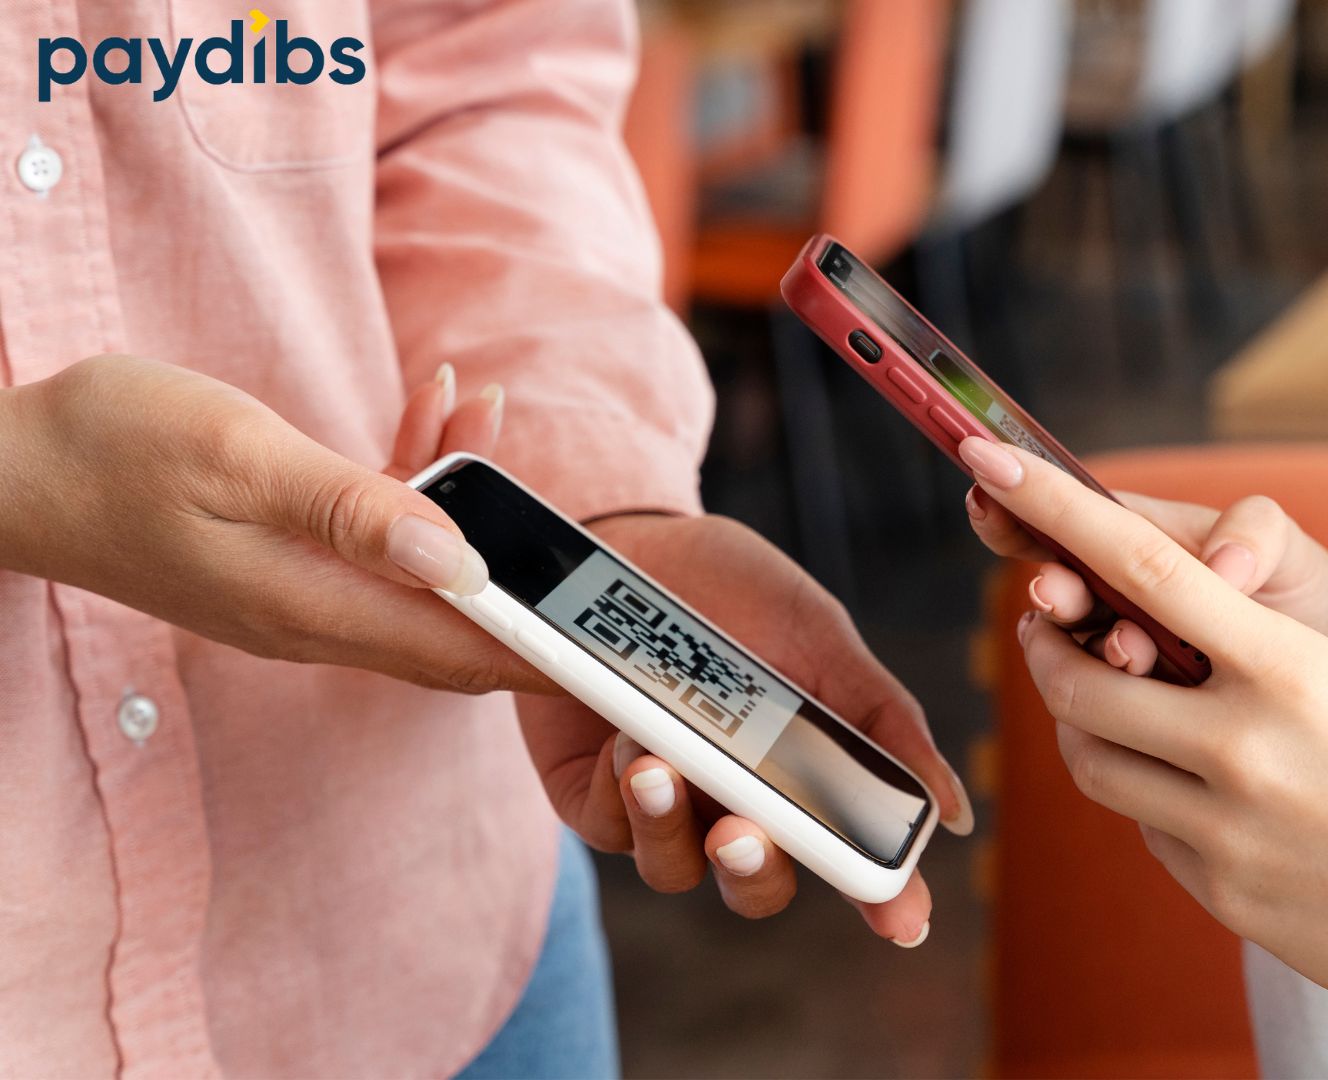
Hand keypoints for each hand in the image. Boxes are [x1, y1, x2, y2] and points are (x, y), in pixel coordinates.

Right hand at [0, 354, 545, 691]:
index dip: (544, 649)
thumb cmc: (110, 449)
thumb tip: (459, 562)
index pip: (459, 653)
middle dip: (525, 569)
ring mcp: (301, 591)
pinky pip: (377, 532)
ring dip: (468, 495)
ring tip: (485, 404)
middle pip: (456, 619)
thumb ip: (353, 511)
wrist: (8, 464)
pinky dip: (414, 477)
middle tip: (581, 524)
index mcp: (312, 607)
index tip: (613, 641)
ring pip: (422, 565)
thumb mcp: (238, 459)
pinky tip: (437, 405)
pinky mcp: (287, 557)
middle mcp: (316, 617)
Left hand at [513, 513, 970, 945]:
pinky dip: (622, 792)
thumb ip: (882, 720)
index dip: (881, 897)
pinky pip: (612, 828)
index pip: (850, 854)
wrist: (625, 544)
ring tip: (658, 761)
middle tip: (741, 834)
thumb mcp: (821, 635)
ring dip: (670, 825)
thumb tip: (949, 810)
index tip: (902, 921)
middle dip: (755, 869)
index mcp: (808, 773)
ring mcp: (666, 806)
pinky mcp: (595, 797)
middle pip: (759, 882)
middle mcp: (739, 802)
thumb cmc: (736, 590)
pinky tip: (625, 739)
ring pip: (676, 868)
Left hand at [961, 436, 1327, 1043]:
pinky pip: (1142, 825)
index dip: (1056, 510)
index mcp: (1293, 671)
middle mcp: (1246, 748)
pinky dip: (1144, 793)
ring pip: (1092, 760)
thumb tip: (1156, 641)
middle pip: (1081, 682)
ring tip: (1103, 700)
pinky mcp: (1220, 893)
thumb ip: (1255, 661)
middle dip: (1046, 649)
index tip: (993, 461)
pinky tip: (1188, 786)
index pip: (1146, 569)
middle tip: (1041, 626)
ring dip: (1081, 722)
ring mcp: (1226, 830)